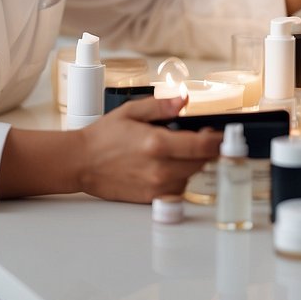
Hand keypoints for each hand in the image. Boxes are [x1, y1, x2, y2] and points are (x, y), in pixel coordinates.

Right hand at [76, 95, 220, 202]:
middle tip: (195, 138)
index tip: (219, 135)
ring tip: (173, 152)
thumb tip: (184, 100)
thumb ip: (161, 106)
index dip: (217, 140)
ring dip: (190, 164)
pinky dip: (177, 177)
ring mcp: (156, 186)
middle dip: (204, 150)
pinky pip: (177, 189)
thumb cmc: (103, 137)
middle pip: (201, 162)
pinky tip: (164, 166)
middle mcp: (160, 169)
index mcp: (157, 144)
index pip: (203, 146)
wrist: (81, 163)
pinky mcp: (151, 199)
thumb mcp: (132, 111)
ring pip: (191, 176)